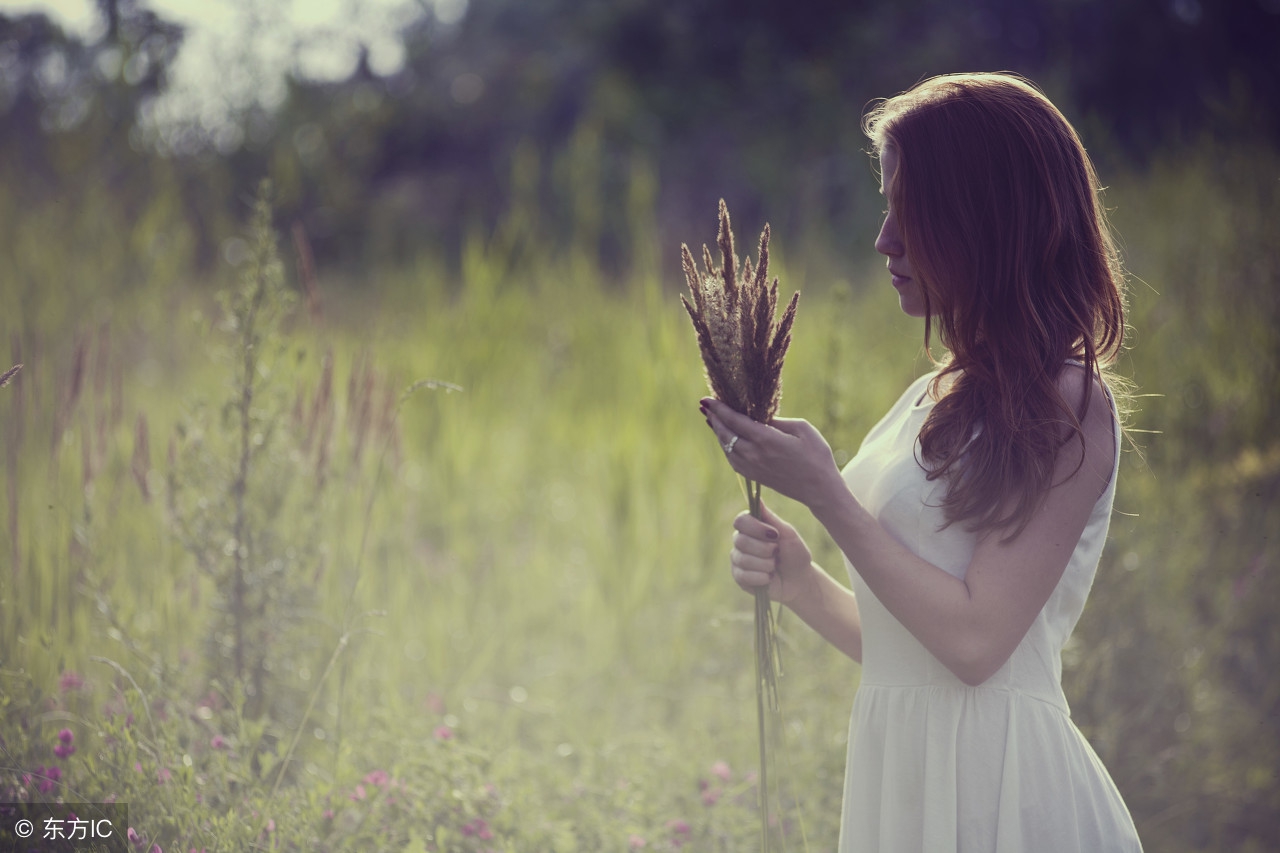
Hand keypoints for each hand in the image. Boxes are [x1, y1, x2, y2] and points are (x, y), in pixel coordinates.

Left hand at [700, 397, 844, 511]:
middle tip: (704, 405)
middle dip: (714, 418)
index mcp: (767, 440)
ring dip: (718, 432)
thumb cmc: (817, 455)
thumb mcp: (803, 429)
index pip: (735, 421)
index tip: (707, 399)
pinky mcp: (754, 476)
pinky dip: (725, 446)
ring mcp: (752, 467)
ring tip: (712, 419)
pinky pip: (732, 459)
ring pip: (726, 447)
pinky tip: (725, 439)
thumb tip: (759, 416)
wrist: (820, 489)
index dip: (719, 409)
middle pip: (726, 433)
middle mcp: (755, 454)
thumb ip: (778, 420)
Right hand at [730, 503, 814, 605]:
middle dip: (764, 549)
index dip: (756, 528)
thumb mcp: (787, 534)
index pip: (741, 521)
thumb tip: (757, 497)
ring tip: (775, 566)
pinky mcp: (739, 577)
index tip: (774, 534)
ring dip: (765, 564)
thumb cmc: (795, 554)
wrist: (800, 581)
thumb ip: (771, 518)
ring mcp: (738, 559)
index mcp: (751, 527)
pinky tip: (769, 578)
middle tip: (777, 552)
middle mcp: (741, 541)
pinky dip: (761, 577)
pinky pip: (743, 576)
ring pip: (743, 559)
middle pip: (740, 540)